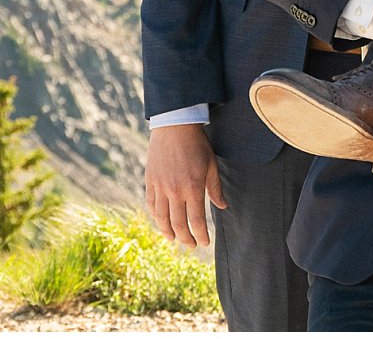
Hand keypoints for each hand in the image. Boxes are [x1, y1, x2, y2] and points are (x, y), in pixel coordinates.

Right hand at [145, 124, 223, 247]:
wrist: (175, 127)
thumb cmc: (197, 145)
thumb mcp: (211, 165)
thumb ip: (215, 189)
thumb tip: (223, 206)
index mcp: (192, 188)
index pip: (196, 220)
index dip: (200, 235)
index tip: (205, 243)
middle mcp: (174, 191)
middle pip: (177, 224)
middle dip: (185, 238)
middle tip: (191, 245)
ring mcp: (160, 187)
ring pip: (161, 218)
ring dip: (168, 232)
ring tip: (174, 239)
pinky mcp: (150, 182)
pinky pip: (151, 205)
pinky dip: (156, 217)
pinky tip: (161, 222)